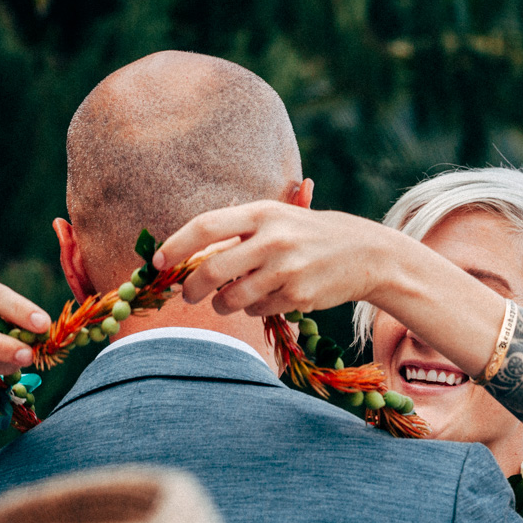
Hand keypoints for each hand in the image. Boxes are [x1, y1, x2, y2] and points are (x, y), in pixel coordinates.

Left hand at [153, 201, 411, 316]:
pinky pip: (256, 309)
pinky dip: (252, 308)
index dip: (175, 247)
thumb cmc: (308, 234)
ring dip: (221, 303)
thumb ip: (237, 231)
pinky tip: (267, 297)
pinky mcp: (297, 296)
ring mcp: (286, 270)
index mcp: (261, 213)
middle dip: (190, 288)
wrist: (364, 254)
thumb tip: (187, 256)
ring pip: (231, 298)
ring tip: (227, 299)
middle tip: (186, 294)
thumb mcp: (276, 219)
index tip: (158, 263)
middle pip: (211, 271)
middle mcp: (272, 239)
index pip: (205, 227)